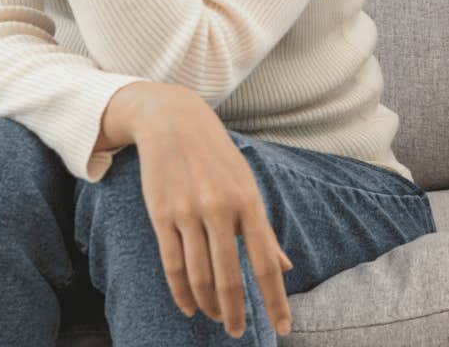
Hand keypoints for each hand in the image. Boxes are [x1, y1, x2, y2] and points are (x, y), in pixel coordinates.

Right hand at [121, 84, 296, 338]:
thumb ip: (264, 231)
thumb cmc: (219, 159)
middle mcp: (220, 209)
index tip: (284, 327)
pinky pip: (171, 265)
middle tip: (236, 332)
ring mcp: (188, 213)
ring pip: (198, 276)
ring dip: (209, 305)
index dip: (276, 299)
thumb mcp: (249, 186)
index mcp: (249, 203)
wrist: (174, 122)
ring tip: (217, 318)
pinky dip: (181, 293)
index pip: (267, 263)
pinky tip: (190, 307)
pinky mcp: (161, 216)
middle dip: (235, 312)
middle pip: (229, 277)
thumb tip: (286, 267)